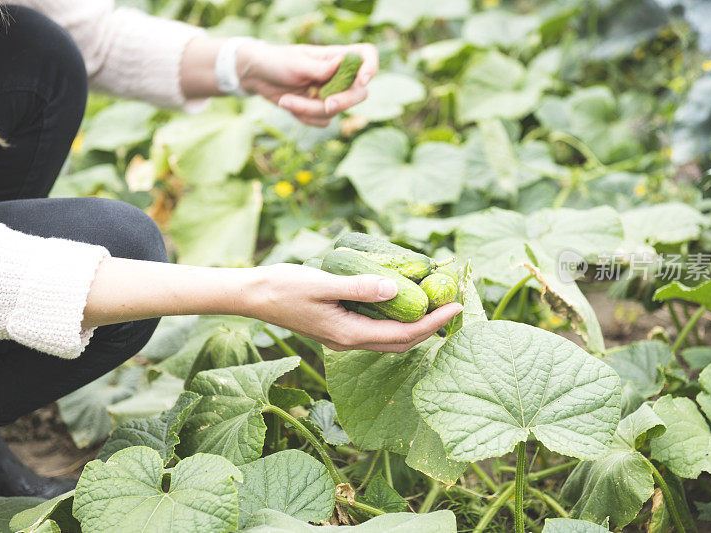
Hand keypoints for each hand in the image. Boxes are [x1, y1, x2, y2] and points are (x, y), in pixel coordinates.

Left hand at [237, 42, 377, 126]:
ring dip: (308, 110)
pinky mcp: (319, 109)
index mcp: (336, 56)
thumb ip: (320, 67)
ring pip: (335, 111)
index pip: (366, 56)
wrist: (257, 76)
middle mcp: (338, 76)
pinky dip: (304, 117)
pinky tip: (288, 104)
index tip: (361, 80)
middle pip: (359, 93)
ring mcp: (330, 94)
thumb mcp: (296, 63)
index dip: (371, 67)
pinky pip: (322, 121)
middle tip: (327, 104)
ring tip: (286, 99)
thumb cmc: (276, 62)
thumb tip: (342, 63)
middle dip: (343, 101)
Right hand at [245, 263, 462, 352]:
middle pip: (402, 340)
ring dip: (416, 322)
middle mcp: (350, 340)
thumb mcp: (323, 284)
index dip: (434, 322)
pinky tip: (403, 298)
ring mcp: (344, 334)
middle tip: (456, 305)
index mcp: (349, 334)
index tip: (457, 306)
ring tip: (436, 302)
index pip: (404, 333)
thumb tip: (396, 288)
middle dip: (432, 325)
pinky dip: (396, 316)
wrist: (253, 295)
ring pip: (390, 335)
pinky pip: (376, 326)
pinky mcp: (339, 325)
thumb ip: (359, 288)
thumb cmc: (284, 287)